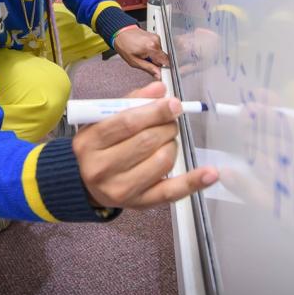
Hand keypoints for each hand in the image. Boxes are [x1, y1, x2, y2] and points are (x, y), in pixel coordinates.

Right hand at [72, 80, 217, 208]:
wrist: (83, 182)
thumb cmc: (96, 145)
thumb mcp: (102, 119)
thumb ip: (130, 101)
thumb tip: (159, 91)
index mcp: (90, 142)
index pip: (127, 123)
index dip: (155, 111)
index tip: (174, 104)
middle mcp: (102, 168)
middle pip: (147, 142)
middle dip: (167, 126)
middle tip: (170, 120)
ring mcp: (121, 189)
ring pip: (162, 161)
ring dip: (172, 144)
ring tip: (167, 139)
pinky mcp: (139, 204)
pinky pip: (172, 192)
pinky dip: (194, 181)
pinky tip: (210, 172)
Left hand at [113, 26, 169, 77]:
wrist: (120, 34)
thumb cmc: (124, 46)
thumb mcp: (134, 62)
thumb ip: (149, 69)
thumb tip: (159, 74)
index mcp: (152, 47)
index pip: (167, 62)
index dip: (164, 69)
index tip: (160, 72)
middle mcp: (156, 41)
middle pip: (163, 58)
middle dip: (157, 63)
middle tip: (146, 62)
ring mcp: (156, 37)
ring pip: (161, 53)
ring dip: (154, 57)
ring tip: (143, 55)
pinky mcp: (155, 36)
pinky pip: (158, 48)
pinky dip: (152, 51)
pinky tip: (144, 50)